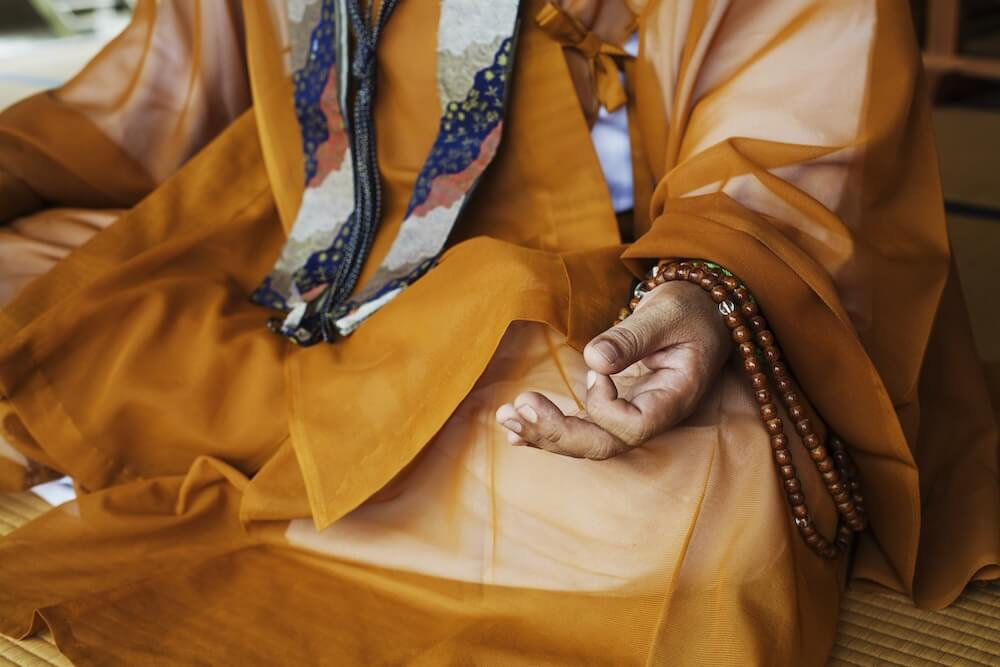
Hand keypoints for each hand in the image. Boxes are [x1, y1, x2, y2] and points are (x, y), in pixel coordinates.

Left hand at [495, 280, 731, 458]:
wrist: (701, 311)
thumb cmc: (690, 308)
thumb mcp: (666, 312)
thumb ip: (633, 336)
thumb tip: (593, 360)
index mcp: (675, 397)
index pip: (634, 426)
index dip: (604, 405)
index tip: (596, 368)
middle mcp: (653, 416)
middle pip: (603, 445)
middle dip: (558, 432)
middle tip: (520, 407)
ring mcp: (632, 415)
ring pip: (586, 442)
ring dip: (543, 433)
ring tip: (506, 417)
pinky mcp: (613, 406)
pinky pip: (580, 428)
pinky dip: (546, 429)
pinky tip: (515, 430)